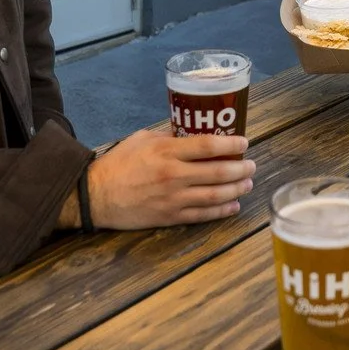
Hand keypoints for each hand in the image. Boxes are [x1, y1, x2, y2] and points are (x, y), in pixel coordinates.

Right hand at [87, 130, 255, 227]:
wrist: (96, 195)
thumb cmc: (119, 163)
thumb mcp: (143, 139)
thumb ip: (169, 136)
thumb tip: (193, 133)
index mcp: (166, 151)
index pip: (207, 146)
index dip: (231, 145)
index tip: (245, 143)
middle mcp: (173, 175)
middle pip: (217, 172)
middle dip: (240, 169)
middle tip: (252, 165)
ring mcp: (173, 198)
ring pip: (214, 195)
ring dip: (236, 189)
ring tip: (247, 183)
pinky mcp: (170, 216)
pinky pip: (202, 214)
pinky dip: (221, 210)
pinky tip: (233, 205)